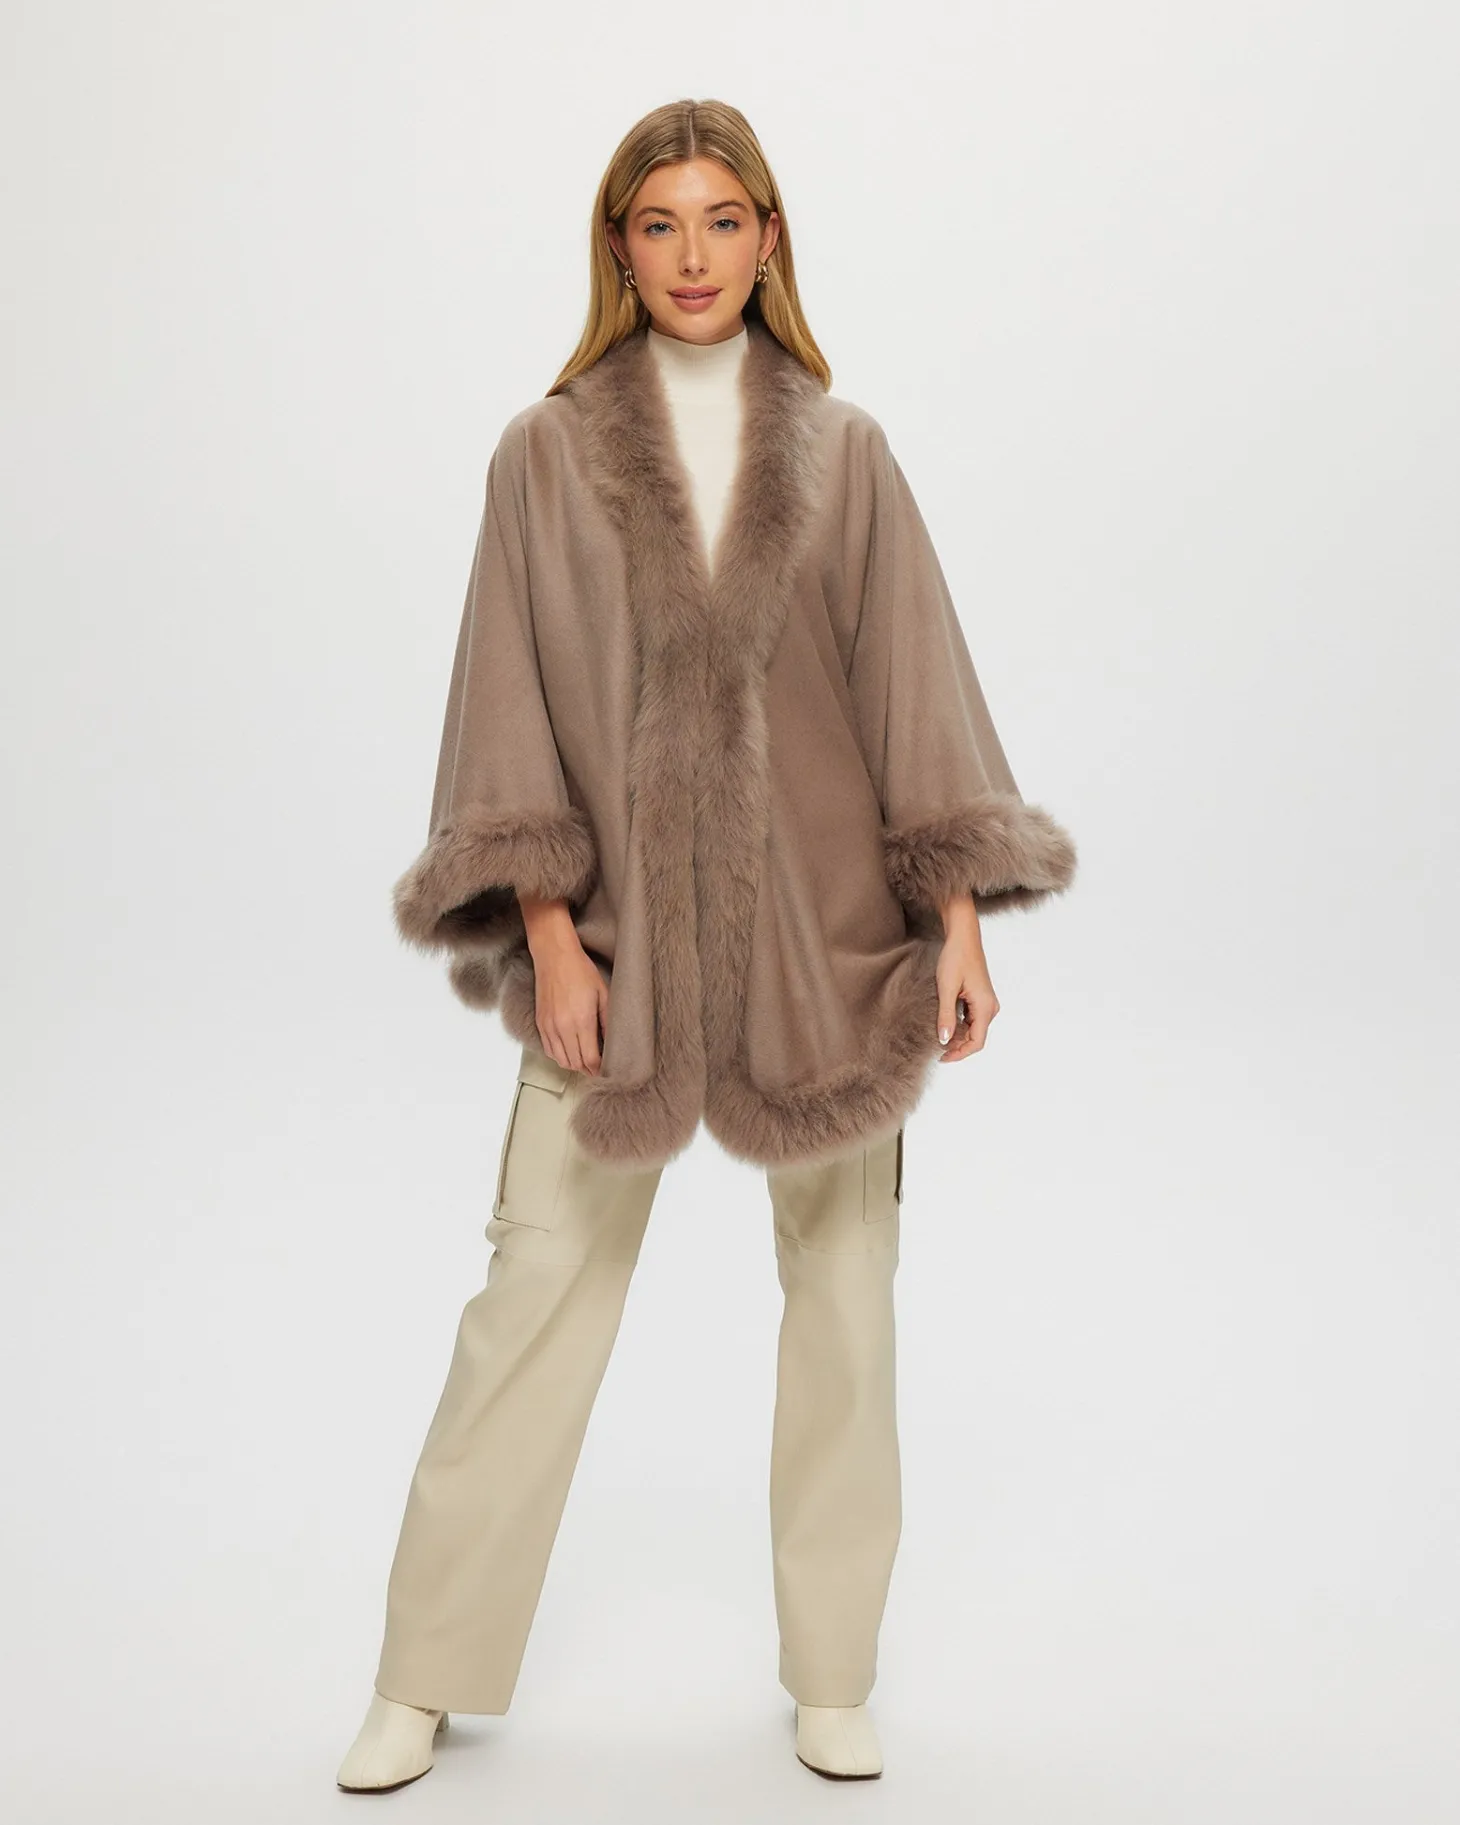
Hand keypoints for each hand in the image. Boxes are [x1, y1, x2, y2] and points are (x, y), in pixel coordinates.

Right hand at [519, 897, 609, 1073]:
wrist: (554, 956)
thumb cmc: (581, 971)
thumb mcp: (603, 993)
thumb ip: (608, 1021)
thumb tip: (614, 1042)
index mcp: (582, 1020)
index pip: (590, 1059)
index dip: (599, 1069)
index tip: (607, 1070)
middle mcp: (563, 1027)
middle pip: (575, 1063)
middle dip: (588, 1070)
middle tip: (598, 1068)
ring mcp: (549, 1026)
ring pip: (561, 1060)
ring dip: (574, 1065)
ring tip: (585, 1062)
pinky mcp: (540, 1023)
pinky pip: (549, 1050)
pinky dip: (560, 1056)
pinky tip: (570, 1051)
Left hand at [934, 895, 998, 1062]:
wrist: (963, 937)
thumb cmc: (956, 958)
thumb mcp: (946, 988)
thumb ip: (946, 1016)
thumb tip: (944, 1041)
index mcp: (985, 1007)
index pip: (977, 1042)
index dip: (960, 1054)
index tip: (942, 1057)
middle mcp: (990, 1007)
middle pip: (976, 1037)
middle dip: (958, 1046)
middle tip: (936, 1050)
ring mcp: (986, 1002)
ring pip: (973, 1029)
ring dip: (958, 1036)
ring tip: (938, 1038)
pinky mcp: (980, 998)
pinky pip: (972, 1019)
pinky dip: (959, 1025)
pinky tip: (945, 1024)